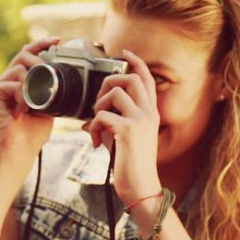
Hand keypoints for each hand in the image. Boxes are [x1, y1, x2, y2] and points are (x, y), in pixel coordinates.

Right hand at [0, 38, 60, 159]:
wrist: (19, 149)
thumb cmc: (32, 133)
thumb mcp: (49, 105)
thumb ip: (50, 88)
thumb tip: (62, 72)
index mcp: (18, 83)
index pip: (28, 55)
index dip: (41, 45)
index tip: (57, 41)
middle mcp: (6, 80)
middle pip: (23, 54)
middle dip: (40, 56)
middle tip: (50, 70)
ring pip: (21, 67)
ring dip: (34, 84)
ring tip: (34, 103)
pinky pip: (14, 81)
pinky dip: (23, 95)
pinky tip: (22, 110)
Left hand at [86, 49, 162, 205]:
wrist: (141, 188)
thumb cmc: (132, 166)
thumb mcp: (126, 141)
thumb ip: (114, 126)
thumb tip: (88, 122)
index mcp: (151, 113)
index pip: (147, 79)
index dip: (136, 62)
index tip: (123, 52)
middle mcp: (148, 113)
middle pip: (130, 78)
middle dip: (109, 81)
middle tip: (99, 101)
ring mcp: (139, 121)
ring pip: (114, 92)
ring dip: (98, 106)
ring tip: (97, 126)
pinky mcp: (126, 131)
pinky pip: (101, 116)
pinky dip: (92, 128)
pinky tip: (95, 144)